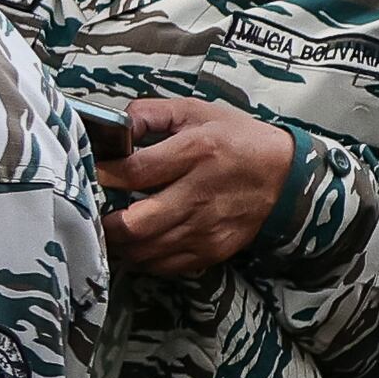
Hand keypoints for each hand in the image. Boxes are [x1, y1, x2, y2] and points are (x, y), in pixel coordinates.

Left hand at [98, 96, 296, 279]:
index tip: (91, 175)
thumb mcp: (195, 111)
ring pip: (146, 251)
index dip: (104, 176)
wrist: (286, 174)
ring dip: (119, 244)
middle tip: (93, 213)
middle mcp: (201, 194)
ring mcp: (208, 228)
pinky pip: (165, 265)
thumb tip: (114, 126)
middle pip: (136, 224)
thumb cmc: (235, 138)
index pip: (135, 172)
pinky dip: (143, 258)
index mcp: (196, 152)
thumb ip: (149, 113)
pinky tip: (137, 243)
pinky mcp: (213, 250)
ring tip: (110, 229)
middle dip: (105, 222)